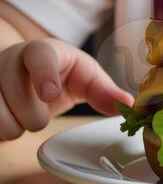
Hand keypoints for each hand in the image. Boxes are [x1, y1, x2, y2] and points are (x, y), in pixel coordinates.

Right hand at [0, 37, 134, 140]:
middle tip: (41, 112)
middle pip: (15, 93)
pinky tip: (7, 120)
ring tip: (20, 117)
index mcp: (40, 50)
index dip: (43, 74)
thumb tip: (128, 105)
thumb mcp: (82, 76)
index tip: (50, 94)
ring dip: (14, 127)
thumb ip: (102, 91)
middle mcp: (9, 60)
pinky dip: (0, 132)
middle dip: (34, 116)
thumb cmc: (58, 72)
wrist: (21, 70)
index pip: (38, 55)